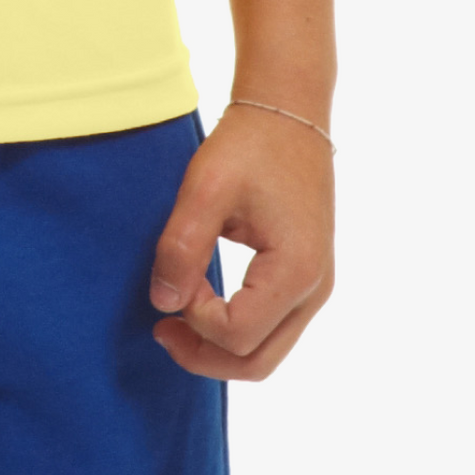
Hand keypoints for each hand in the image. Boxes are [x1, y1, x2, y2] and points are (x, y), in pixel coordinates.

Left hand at [148, 105, 334, 380]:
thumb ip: (182, 247)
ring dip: (218, 346)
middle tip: (160, 329)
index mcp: (296, 270)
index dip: (195, 319)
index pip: (238, 334)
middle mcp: (314, 290)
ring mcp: (314, 287)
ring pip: (266, 352)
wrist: (288, 112)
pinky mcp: (305, 278)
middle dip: (203, 355)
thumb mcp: (206, 187)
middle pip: (258, 362)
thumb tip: (163, 304)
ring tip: (175, 316)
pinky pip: (272, 328)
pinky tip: (201, 300)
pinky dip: (234, 329)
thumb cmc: (249, 144)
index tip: (172, 277)